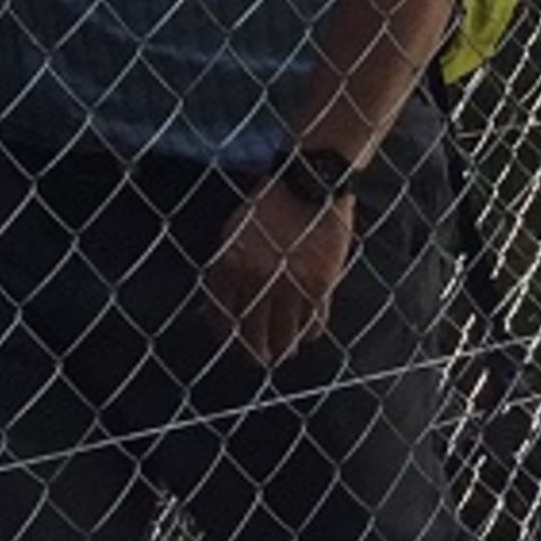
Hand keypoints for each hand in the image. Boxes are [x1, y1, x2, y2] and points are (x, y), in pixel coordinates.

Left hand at [208, 178, 353, 364]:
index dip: (226, 338)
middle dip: (253, 354)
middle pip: (251, 337)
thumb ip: (225, 270)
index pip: (222, 319)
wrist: (311, 181)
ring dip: (282, 349)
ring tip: (282, 352)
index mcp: (228, 266)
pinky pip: (314, 323)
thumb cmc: (269, 204)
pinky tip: (304, 334)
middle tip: (257, 359)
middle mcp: (257, 280)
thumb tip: (219, 308)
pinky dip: (308, 333)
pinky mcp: (321, 283)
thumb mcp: (233, 233)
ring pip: (284, 336)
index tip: (230, 344)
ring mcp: (291, 283)